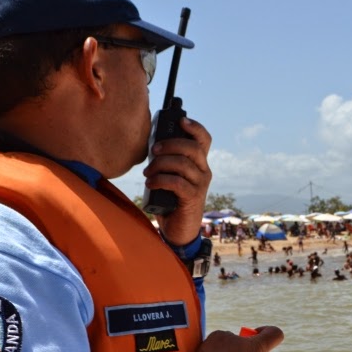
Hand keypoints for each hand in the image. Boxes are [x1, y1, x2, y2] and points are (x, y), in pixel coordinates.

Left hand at [144, 116, 211, 246]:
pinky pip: (177, 182)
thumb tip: (151, 147)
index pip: (204, 139)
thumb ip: (166, 163)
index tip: (181, 120)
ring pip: (183, 164)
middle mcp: (204, 171)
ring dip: (160, 165)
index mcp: (199, 163)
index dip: (195, 127)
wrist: (178, 230)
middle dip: (169, 144)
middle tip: (153, 151)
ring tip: (147, 173)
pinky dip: (161, 180)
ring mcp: (200, 185)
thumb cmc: (171, 201)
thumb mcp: (170, 178)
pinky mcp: (193, 198)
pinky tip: (150, 183)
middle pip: (192, 148)